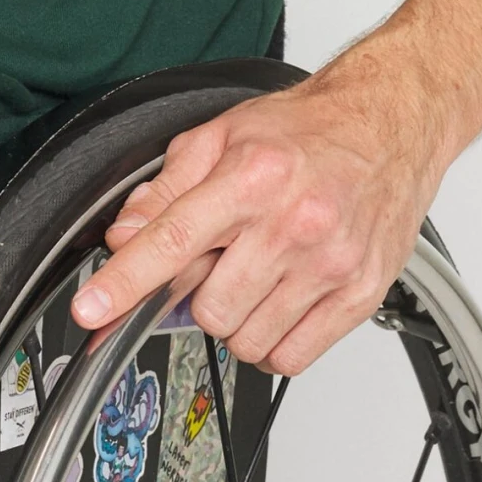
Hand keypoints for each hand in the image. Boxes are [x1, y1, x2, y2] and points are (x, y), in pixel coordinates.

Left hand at [68, 73, 448, 375]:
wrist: (389, 123)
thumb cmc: (308, 129)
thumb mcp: (224, 134)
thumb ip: (167, 186)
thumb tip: (125, 233)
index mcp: (253, 177)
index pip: (173, 240)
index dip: (125, 281)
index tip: (92, 311)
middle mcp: (294, 223)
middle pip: (209, 307)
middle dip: (200, 294)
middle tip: (220, 260)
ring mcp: (331, 264)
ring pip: (247, 340)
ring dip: (237, 319)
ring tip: (256, 273)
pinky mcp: (360, 295)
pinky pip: (292, 359)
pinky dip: (273, 342)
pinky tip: (280, 301)